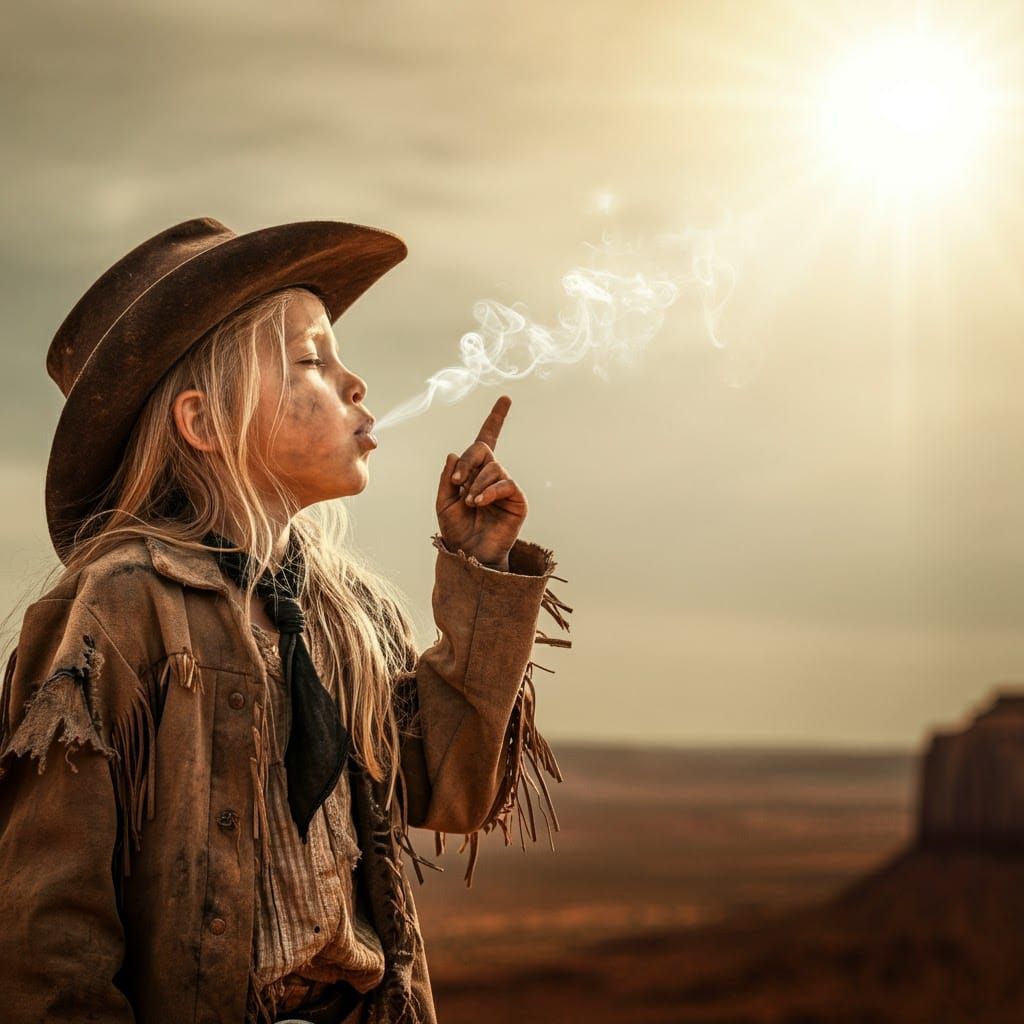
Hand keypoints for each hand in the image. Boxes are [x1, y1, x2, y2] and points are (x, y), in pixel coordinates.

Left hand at [435, 395, 527, 568]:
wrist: (468, 554)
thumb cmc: (456, 530)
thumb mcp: (443, 501)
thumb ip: (447, 477)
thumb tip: (455, 453)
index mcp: (474, 472)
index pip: (486, 440)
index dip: (496, 419)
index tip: (506, 399)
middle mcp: (492, 475)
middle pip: (483, 449)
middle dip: (468, 461)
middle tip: (456, 482)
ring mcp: (506, 487)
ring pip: (493, 468)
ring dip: (476, 482)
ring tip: (469, 502)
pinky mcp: (517, 500)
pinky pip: (506, 483)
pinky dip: (490, 490)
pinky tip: (479, 502)